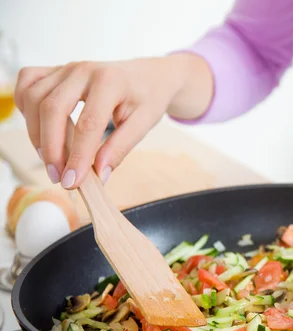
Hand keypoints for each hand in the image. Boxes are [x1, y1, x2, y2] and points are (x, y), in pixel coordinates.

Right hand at [14, 53, 212, 188]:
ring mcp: (65, 68)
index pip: (88, 123)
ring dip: (36, 133)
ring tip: (52, 159)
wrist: (148, 75)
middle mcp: (83, 70)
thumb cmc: (147, 98)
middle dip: (51, 148)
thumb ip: (121, 147)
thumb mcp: (144, 123)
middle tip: (58, 177)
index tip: (73, 182)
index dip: (78, 156)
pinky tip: (40, 130)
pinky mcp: (54, 71)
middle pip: (52, 109)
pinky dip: (25, 109)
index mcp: (110, 81)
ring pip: (33, 98)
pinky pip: (26, 86)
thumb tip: (99, 174)